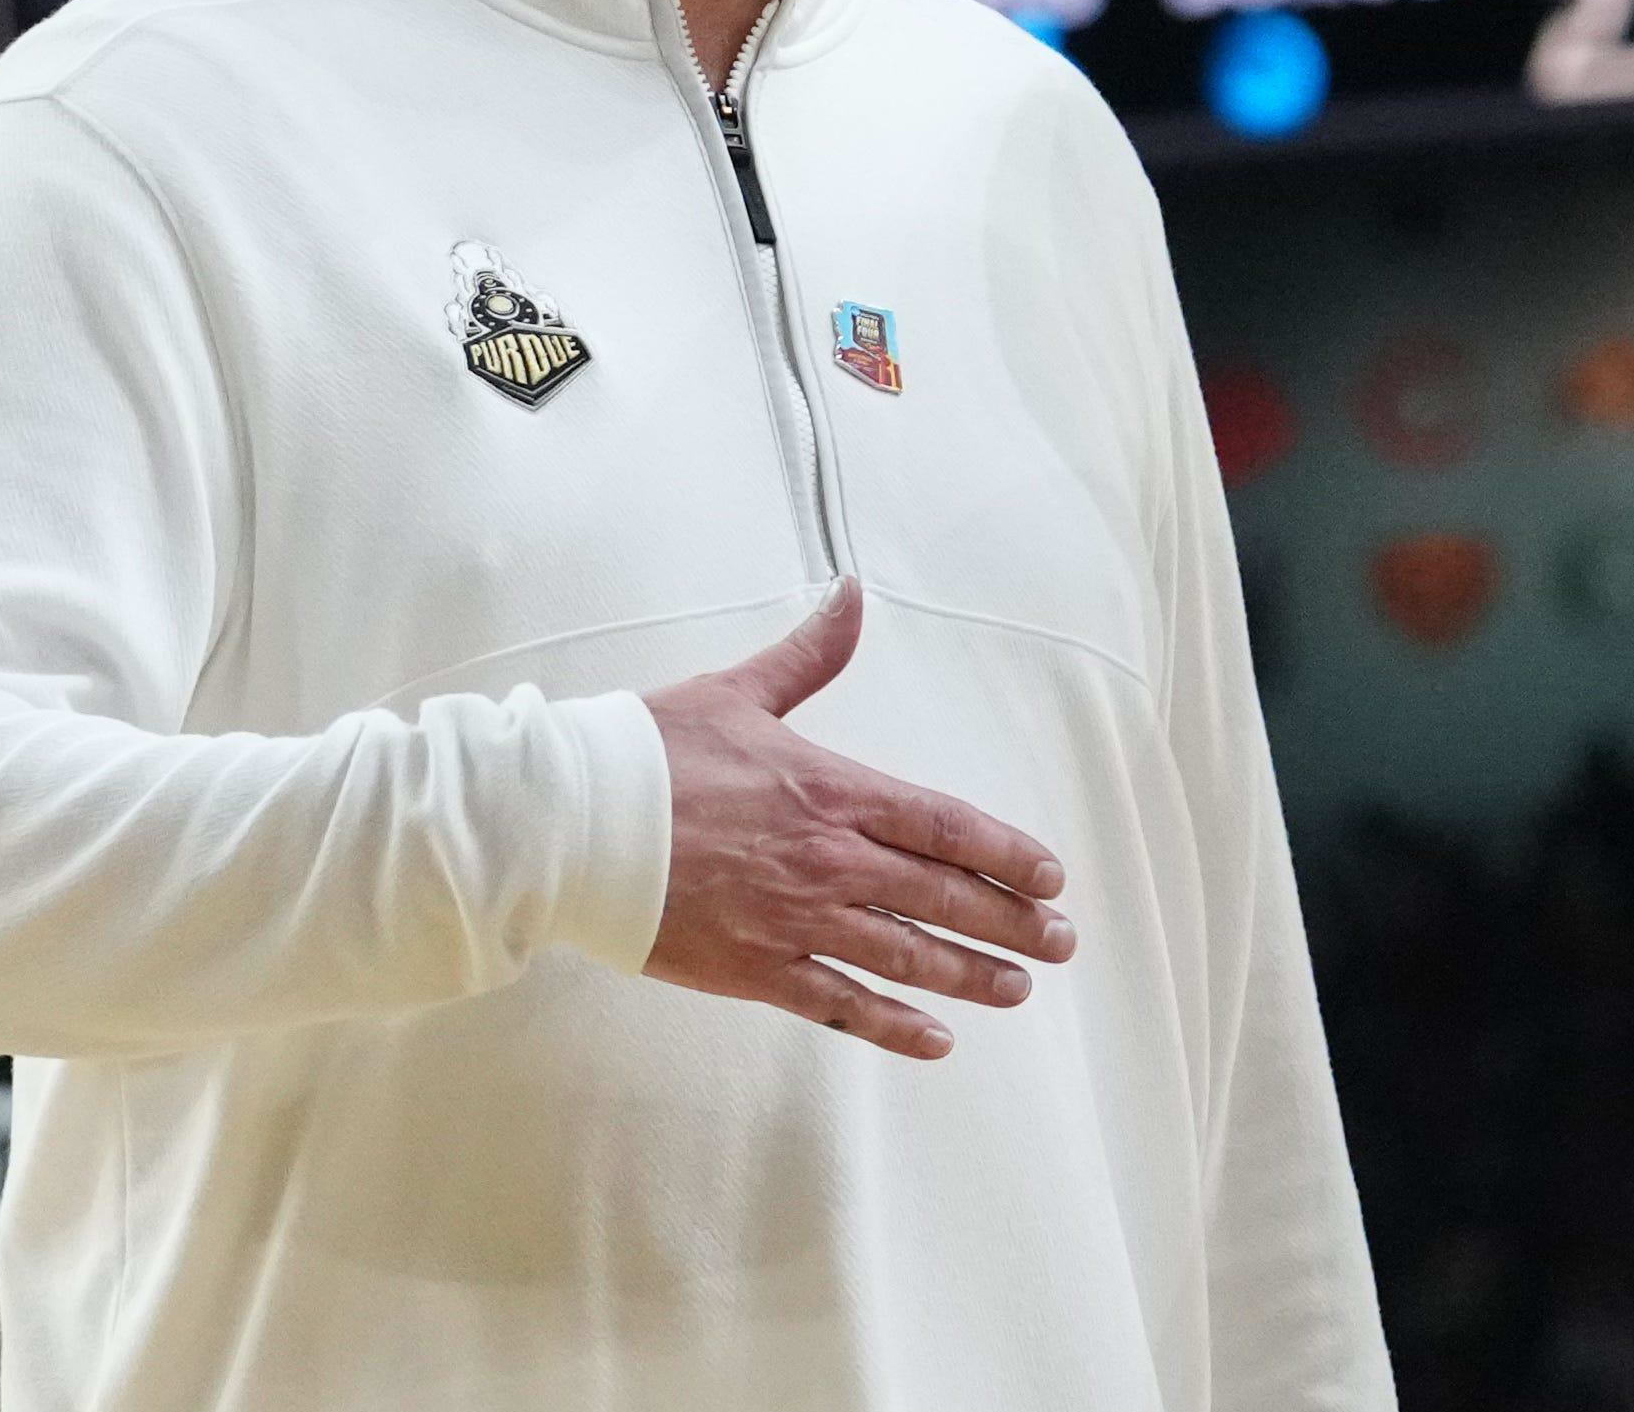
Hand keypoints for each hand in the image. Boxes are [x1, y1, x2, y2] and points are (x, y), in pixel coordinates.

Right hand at [639, 580, 1072, 1056]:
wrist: (574, 822)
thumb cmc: (651, 751)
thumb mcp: (738, 692)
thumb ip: (809, 655)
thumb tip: (852, 593)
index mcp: (831, 789)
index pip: (944, 825)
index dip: (1005, 853)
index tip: (1051, 876)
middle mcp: (828, 858)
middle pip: (942, 896)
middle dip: (1010, 920)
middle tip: (1059, 942)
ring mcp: (795, 918)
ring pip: (905, 955)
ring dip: (969, 974)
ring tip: (1018, 988)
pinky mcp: (755, 967)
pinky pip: (840, 1005)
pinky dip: (892, 1026)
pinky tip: (935, 1040)